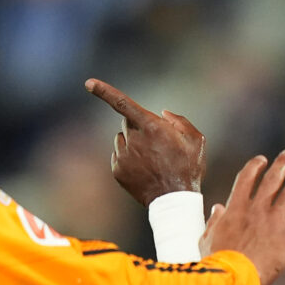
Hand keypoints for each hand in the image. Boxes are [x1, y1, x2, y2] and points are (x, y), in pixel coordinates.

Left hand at [85, 78, 205, 205]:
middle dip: (138, 127)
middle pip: (127, 123)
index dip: (105, 92)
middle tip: (156, 144)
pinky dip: (128, 159)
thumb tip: (162, 114)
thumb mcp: (196, 140)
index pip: (123, 104)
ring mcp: (123, 156)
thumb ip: (179, 121)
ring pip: (122, 140)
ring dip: (133, 143)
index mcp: (151, 127)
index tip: (88, 84)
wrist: (174, 200)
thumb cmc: (188, 168)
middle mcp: (133, 139)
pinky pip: (118, 156)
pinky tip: (143, 170)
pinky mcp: (117, 171)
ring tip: (151, 160)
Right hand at [201, 151, 284, 284]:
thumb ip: (214, 222)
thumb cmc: (216, 263)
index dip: (255, 167)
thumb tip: (217, 208)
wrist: (233, 277)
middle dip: (283, 165)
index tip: (261, 159)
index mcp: (236, 209)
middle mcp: (256, 210)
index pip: (246, 179)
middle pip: (272, 180)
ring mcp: (274, 222)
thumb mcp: (207, 240)